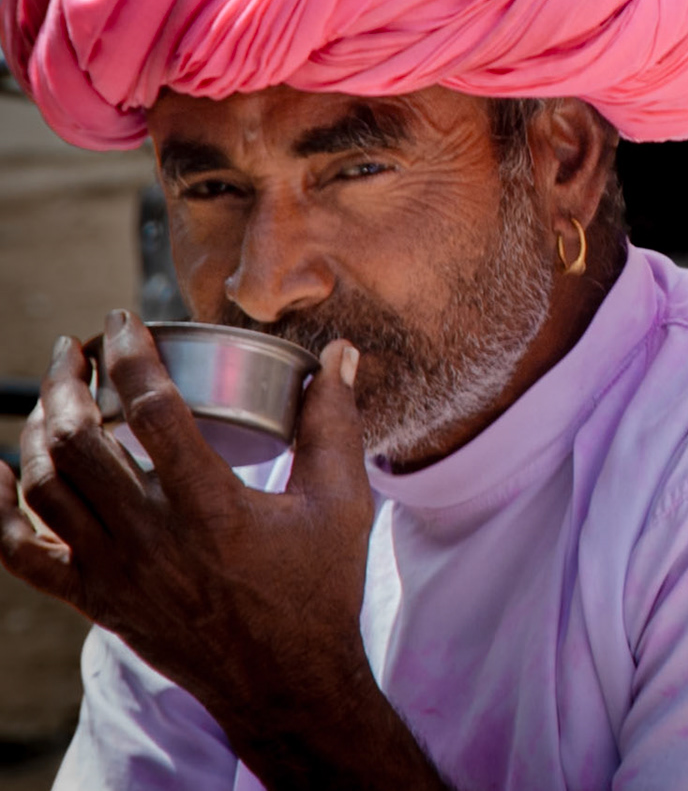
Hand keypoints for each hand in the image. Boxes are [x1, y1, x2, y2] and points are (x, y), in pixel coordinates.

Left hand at [0, 311, 446, 790]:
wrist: (286, 682)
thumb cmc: (319, 590)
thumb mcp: (340, 503)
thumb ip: (334, 423)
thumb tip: (338, 354)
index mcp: (213, 509)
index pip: (152, 411)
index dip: (131, 355)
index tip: (124, 321)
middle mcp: (153, 539)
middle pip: (79, 442)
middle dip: (66, 381)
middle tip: (74, 348)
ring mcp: (116, 573)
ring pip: (45, 487)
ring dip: (39, 430)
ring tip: (54, 396)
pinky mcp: (96, 600)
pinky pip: (20, 554)